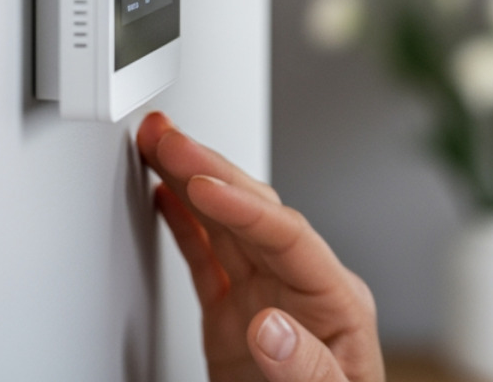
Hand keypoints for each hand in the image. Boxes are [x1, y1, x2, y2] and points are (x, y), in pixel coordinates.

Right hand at [137, 112, 385, 381]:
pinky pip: (207, 259)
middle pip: (254, 214)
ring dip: (189, 183)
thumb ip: (304, 367)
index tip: (203, 184)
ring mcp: (267, 298)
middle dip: (209, 170)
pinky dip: (183, 226)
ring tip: (155, 144)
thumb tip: (270, 325)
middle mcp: (302, 288)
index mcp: (337, 300)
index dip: (242, 208)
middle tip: (166, 135)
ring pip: (224, 227)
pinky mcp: (236, 316)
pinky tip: (163, 196)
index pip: (288, 236)